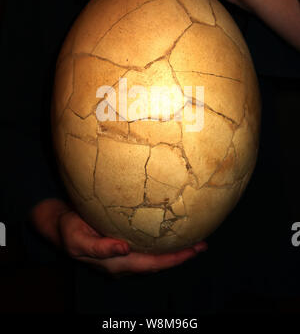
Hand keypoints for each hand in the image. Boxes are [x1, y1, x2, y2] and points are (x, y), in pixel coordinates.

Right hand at [30, 198, 206, 274]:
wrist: (60, 225)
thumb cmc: (68, 230)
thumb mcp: (78, 239)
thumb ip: (100, 247)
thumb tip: (124, 249)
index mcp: (117, 263)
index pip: (151, 264)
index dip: (173, 259)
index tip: (193, 251)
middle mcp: (124, 262)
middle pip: (158, 262)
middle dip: (181, 255)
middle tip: (202, 244)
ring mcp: (125, 254)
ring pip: (154, 255)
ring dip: (174, 249)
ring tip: (194, 239)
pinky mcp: (123, 244)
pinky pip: (147, 246)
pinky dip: (162, 242)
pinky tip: (170, 232)